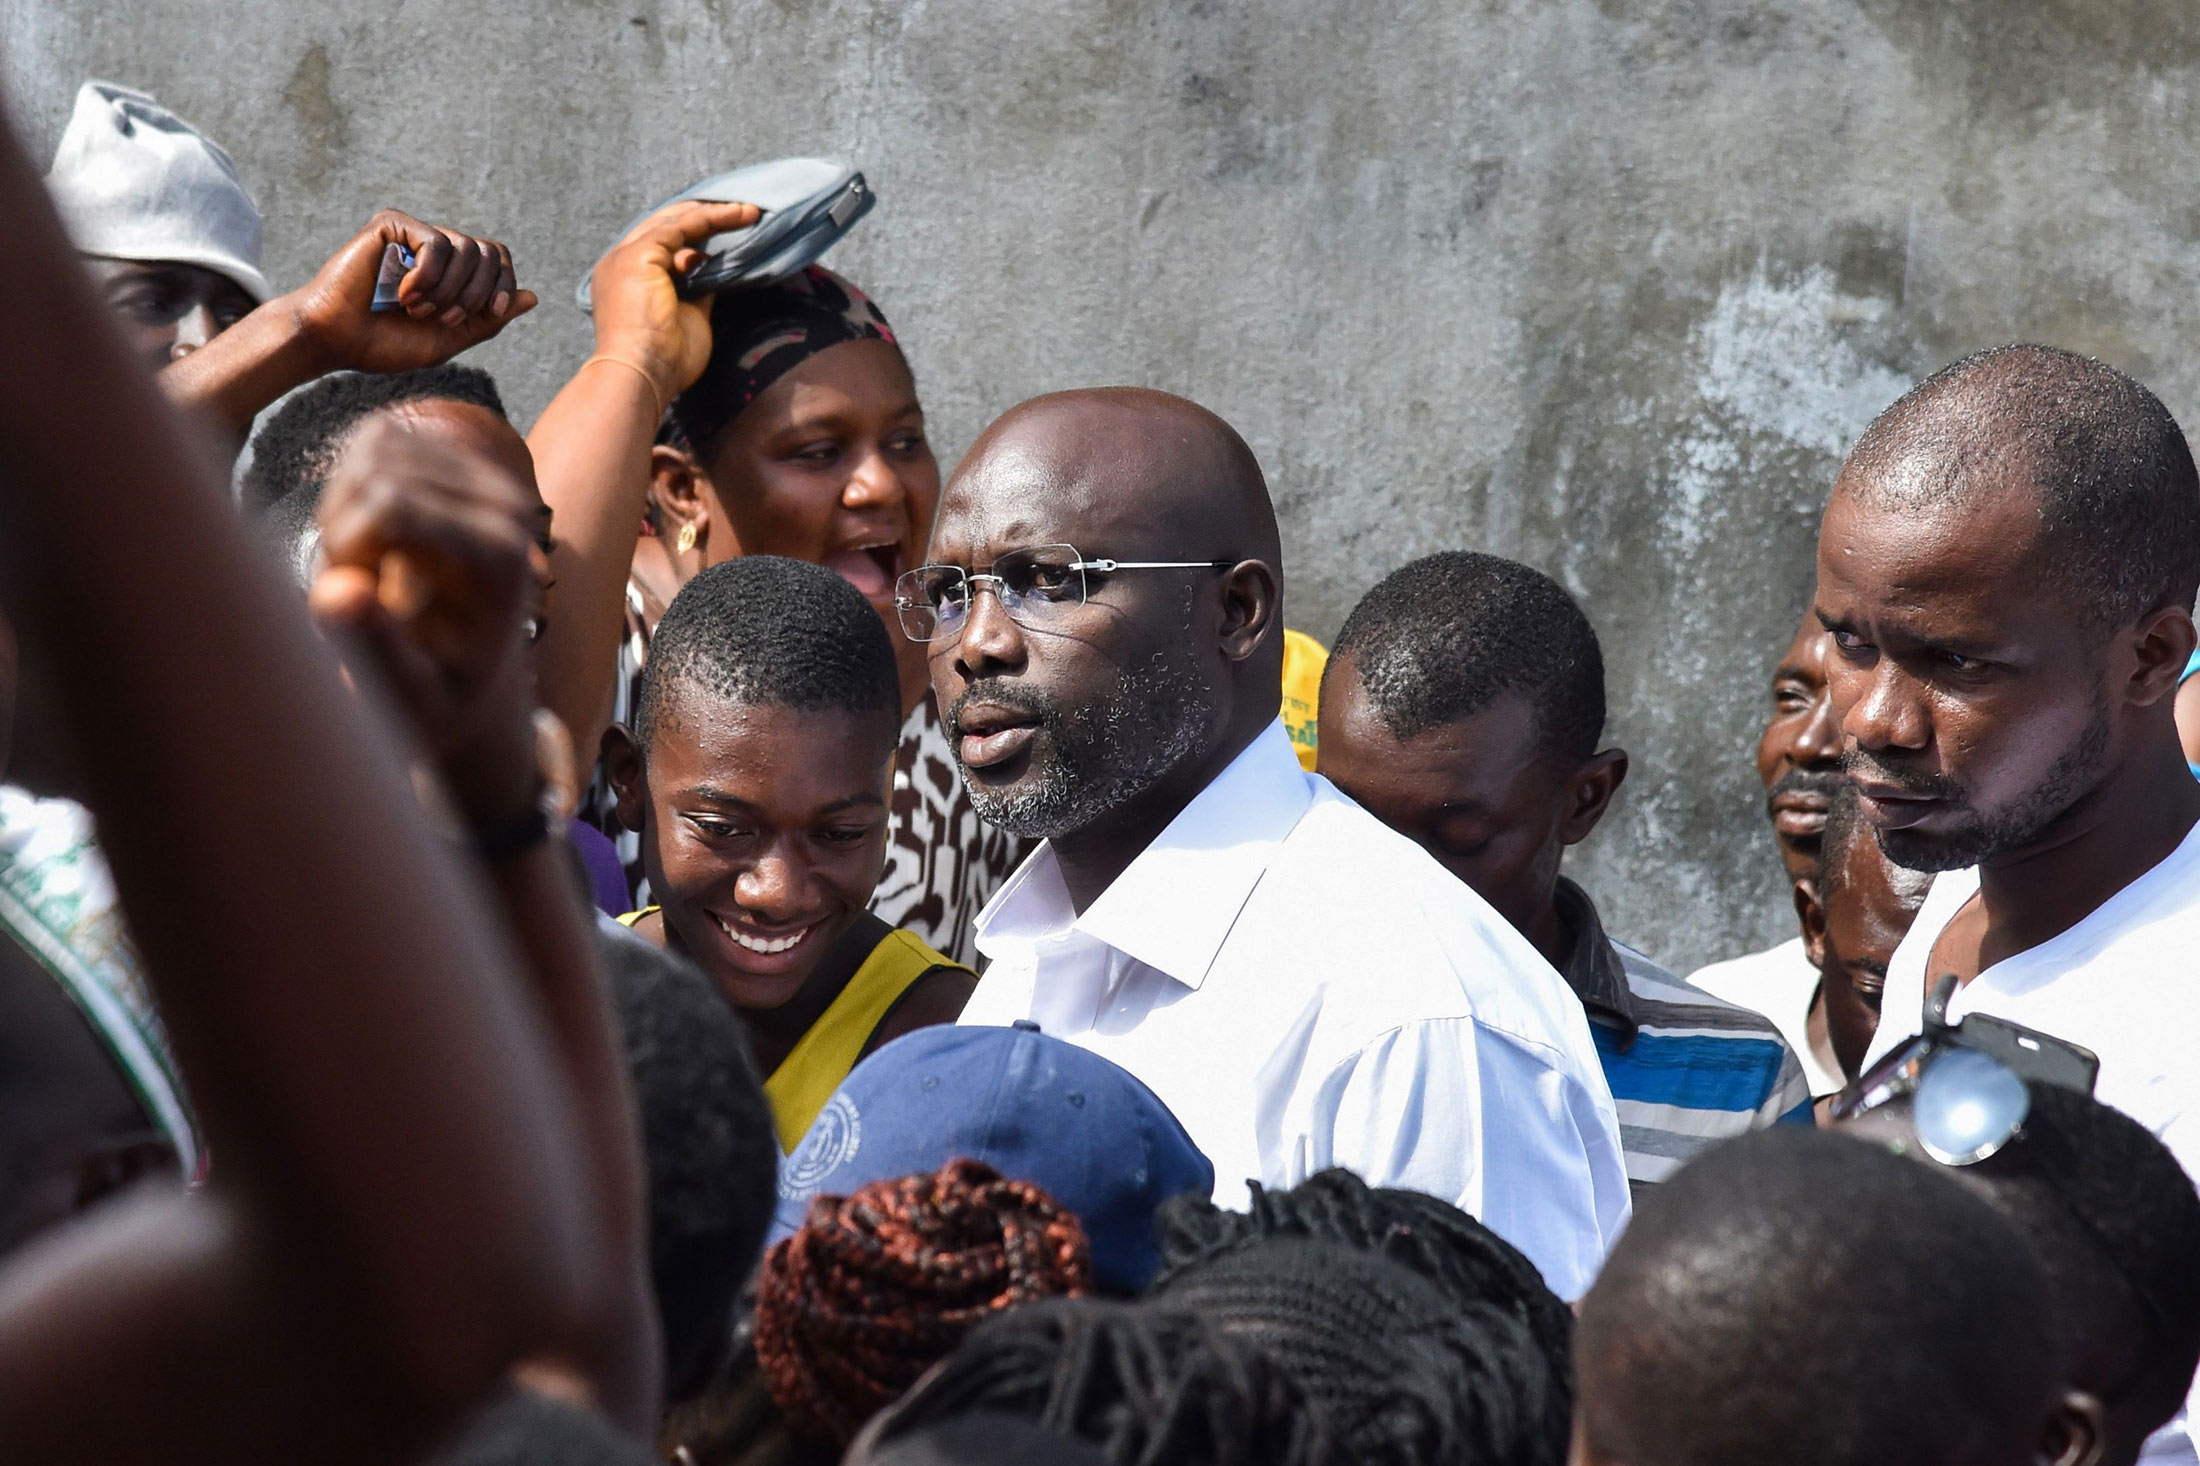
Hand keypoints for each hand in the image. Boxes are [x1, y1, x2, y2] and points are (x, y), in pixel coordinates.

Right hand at [286, 210, 538, 376]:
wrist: (338, 340)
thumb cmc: (386, 343)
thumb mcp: (451, 337)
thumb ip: (489, 318)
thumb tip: (532, 296)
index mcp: (451, 272)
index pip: (498, 259)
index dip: (502, 285)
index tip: (488, 312)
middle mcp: (434, 248)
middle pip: (489, 251)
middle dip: (475, 294)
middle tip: (442, 319)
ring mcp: (413, 234)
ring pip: (466, 248)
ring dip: (449, 291)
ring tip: (417, 311)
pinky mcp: (391, 225)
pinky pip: (436, 243)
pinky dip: (428, 277)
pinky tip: (403, 295)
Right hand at [307, 417, 541, 823]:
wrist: (473, 681)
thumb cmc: (440, 698)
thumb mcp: (409, 695)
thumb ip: (374, 647)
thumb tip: (336, 593)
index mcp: (501, 560)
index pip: (389, 507)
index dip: (346, 552)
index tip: (361, 604)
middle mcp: (508, 507)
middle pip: (374, 475)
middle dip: (344, 532)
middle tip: (366, 594)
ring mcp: (489, 475)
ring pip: (369, 448)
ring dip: (346, 508)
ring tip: (373, 572)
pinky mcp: (461, 458)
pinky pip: (375, 439)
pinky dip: (355, 486)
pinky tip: (377, 540)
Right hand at [587, 199, 761, 401]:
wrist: (642, 375)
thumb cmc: (664, 362)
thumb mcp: (687, 317)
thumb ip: (696, 290)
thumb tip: (713, 271)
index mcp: (625, 279)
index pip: (660, 244)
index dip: (693, 234)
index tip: (726, 231)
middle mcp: (620, 262)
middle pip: (665, 226)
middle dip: (705, 216)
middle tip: (742, 212)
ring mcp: (626, 256)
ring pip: (675, 222)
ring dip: (715, 214)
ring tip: (749, 212)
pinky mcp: (639, 255)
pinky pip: (681, 227)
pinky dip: (710, 220)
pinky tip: (737, 218)